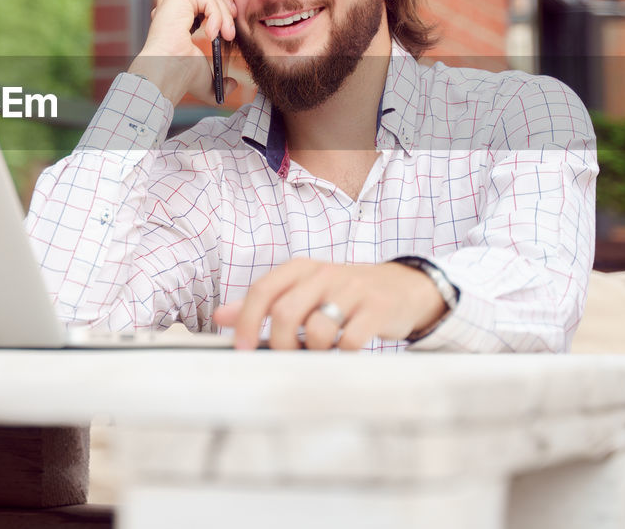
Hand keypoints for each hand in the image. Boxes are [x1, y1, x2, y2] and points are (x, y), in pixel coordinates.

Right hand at [127, 0, 237, 105]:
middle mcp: (173, 6)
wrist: (168, 73)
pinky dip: (217, 16)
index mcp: (177, 18)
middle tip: (232, 29)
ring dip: (224, 14)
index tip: (230, 31)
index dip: (221, 11)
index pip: (204, 1)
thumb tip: (232, 85)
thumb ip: (219, 79)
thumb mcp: (205, 76)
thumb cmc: (179, 75)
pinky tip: (212, 34)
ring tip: (227, 35)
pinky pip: (208, 0)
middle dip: (226, 6)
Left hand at [211, 258, 446, 349]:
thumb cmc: (345, 293)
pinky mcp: (377, 308)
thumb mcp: (304, 289)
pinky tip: (343, 351)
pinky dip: (341, 353)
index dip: (247, 321)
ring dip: (313, 350)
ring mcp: (352, 290)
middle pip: (285, 312)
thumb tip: (221, 317)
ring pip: (317, 329)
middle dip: (280, 343)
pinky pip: (349, 340)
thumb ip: (265, 302)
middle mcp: (324, 274)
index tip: (242, 349)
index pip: (263, 290)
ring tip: (320, 350)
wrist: (403, 287)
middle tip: (287, 357)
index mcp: (301, 268)